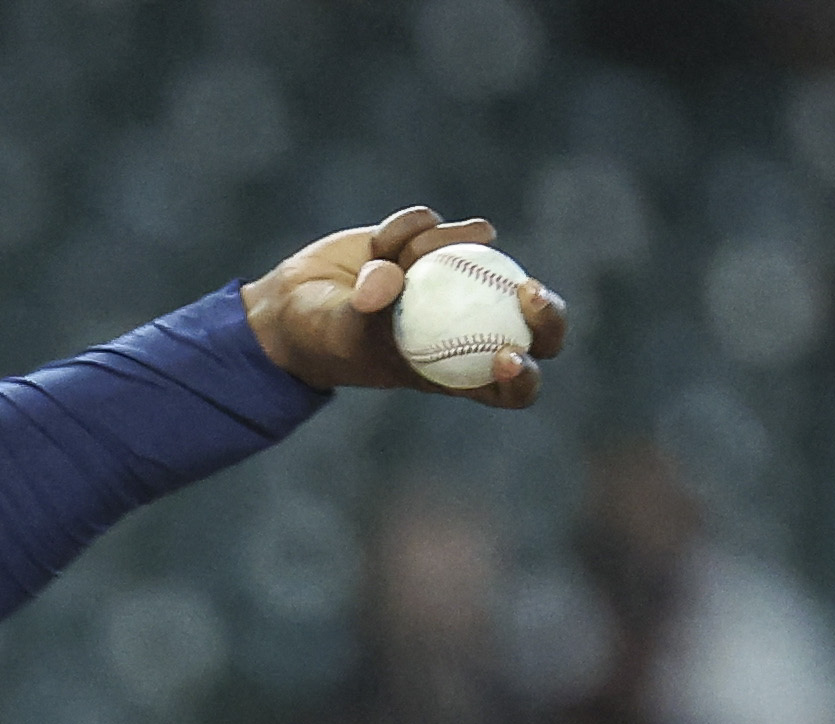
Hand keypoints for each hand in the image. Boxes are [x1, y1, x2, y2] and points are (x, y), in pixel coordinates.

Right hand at [243, 207, 566, 405]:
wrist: (291, 304)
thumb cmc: (317, 336)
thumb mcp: (337, 333)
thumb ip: (362, 310)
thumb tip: (392, 278)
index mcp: (451, 369)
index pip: (508, 387)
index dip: (521, 378)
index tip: (506, 356)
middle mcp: (463, 325)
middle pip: (529, 325)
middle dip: (543, 311)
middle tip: (528, 292)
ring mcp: (453, 282)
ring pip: (482, 259)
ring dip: (437, 249)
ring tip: (386, 258)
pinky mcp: (432, 243)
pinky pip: (440, 225)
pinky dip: (411, 227)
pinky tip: (379, 242)